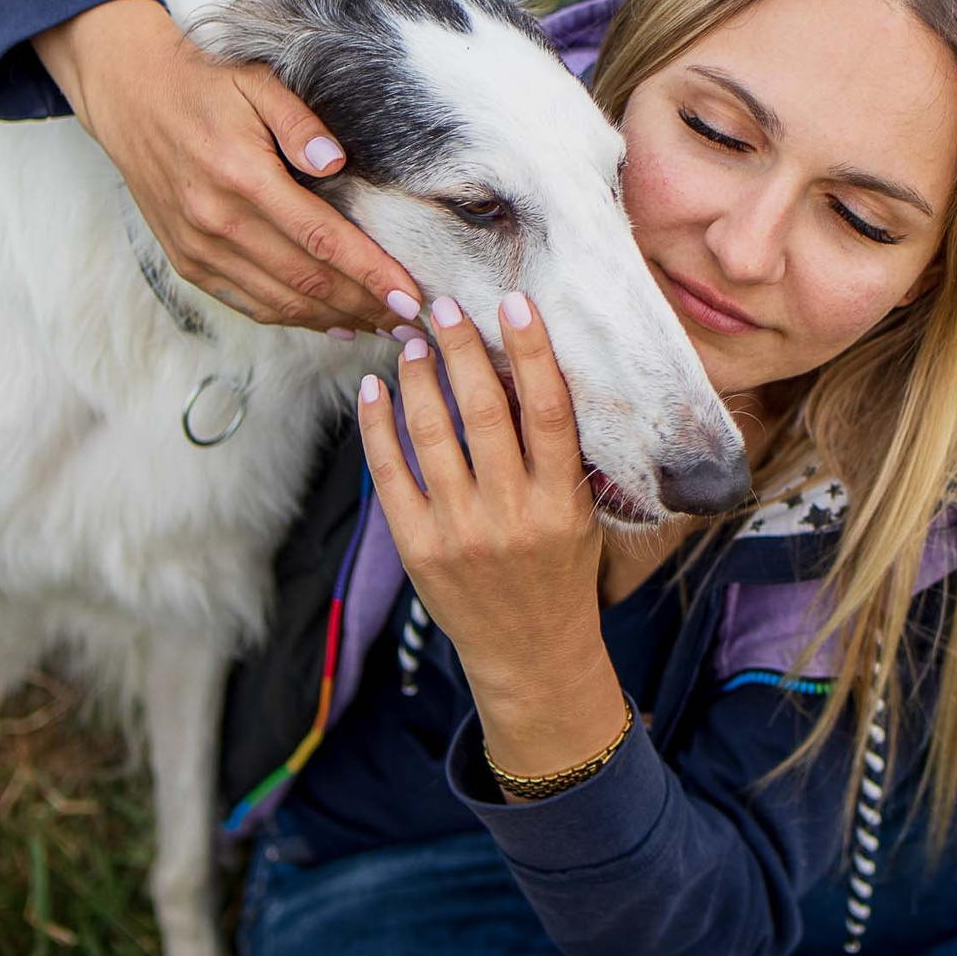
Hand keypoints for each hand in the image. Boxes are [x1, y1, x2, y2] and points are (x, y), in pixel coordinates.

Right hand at [34, 0, 420, 331]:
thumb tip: (335, 161)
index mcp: (242, 176)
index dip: (370, 272)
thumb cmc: (203, 84)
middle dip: (366, 305)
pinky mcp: (188, 261)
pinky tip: (332, 322)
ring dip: (336, 319)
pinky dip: (294, 318)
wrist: (130, 96)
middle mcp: (217, 221)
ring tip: (383, 325)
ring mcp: (199, 248)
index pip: (322, 239)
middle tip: (412, 320)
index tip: (410, 295)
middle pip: (307, 280)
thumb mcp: (256, 81)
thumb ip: (299, 122)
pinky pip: (249, 303)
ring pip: (280, 301)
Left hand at [356, 292, 622, 771]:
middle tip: (445, 305)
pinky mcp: (418, 547)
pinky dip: (379, 425)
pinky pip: (390, 472)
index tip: (515, 304)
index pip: (550, 411)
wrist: (530, 651)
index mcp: (562, 503)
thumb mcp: (579, 514)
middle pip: (486, 411)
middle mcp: (513, 515)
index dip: (532, 352)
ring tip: (415, 340)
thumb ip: (555, 453)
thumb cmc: (559, 571)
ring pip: (434, 433)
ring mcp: (461, 533)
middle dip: (463, 349)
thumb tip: (522, 367)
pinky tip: (377, 388)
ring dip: (421, 376)